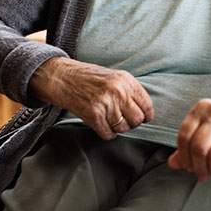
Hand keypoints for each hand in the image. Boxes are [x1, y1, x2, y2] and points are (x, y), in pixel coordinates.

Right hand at [29, 57, 153, 139]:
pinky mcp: (93, 115)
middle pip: (137, 119)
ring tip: (110, 120)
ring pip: (123, 128)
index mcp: (126, 80)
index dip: (146, 115)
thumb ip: (130, 91)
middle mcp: (118, 91)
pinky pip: (108, 134)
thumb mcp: (115, 77)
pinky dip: (107, 133)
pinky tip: (103, 125)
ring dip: (118, 128)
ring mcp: (106, 103)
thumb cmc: (90, 78)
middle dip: (132, 123)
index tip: (142, 118)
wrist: (64, 77)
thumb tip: (145, 111)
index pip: (147, 105)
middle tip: (124, 119)